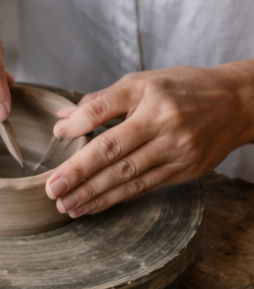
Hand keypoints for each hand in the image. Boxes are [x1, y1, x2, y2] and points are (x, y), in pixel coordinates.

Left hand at [44, 64, 253, 217]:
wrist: (237, 103)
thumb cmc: (182, 90)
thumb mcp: (143, 83)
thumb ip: (101, 102)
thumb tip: (62, 121)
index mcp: (149, 95)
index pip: (104, 110)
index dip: (78, 125)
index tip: (57, 139)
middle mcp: (164, 123)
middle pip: (113, 151)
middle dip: (79, 173)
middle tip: (52, 189)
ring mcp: (176, 149)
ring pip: (128, 176)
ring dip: (94, 195)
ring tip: (67, 206)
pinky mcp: (185, 170)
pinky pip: (144, 187)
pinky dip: (116, 198)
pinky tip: (93, 206)